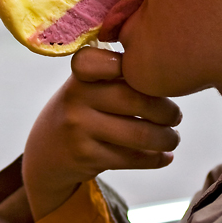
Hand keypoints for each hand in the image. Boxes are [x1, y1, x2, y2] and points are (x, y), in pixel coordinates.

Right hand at [22, 46, 182, 221]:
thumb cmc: (81, 110)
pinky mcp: (85, 157)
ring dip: (165, 138)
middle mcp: (77, 97)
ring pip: (138, 134)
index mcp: (81, 73)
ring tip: (173, 138)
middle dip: (166, 111)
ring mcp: (79, 128)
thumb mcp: (87, 86)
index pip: (113, 63)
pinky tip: (165, 156)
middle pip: (135, 100)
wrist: (45, 152)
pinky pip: (131, 158)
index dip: (140, 70)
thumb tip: (171, 75)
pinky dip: (155, 158)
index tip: (160, 78)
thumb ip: (118, 76)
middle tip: (176, 116)